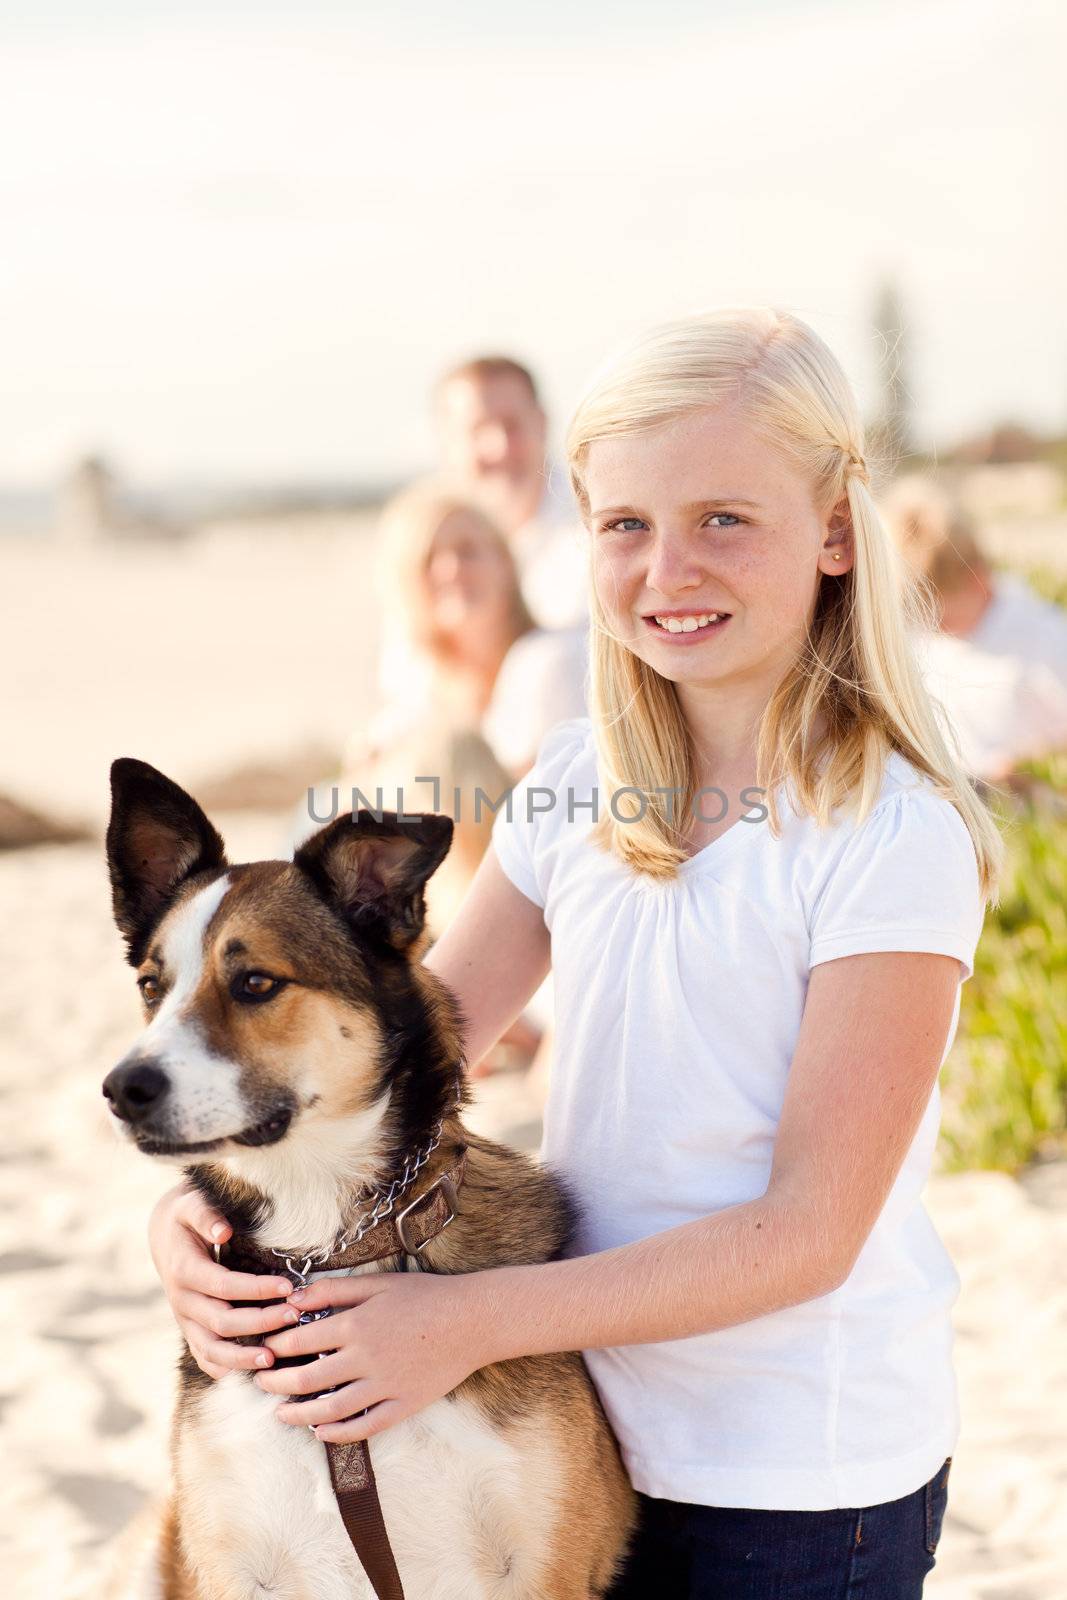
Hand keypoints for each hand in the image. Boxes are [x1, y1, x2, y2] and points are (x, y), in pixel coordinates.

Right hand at [148, 1181, 295, 1379]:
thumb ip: (207, 1215)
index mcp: (185, 1270)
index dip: (256, 1289)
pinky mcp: (190, 1329)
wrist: (164, 1235)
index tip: (288, 1287)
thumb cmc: (187, 1215)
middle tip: (294, 1316)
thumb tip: (223, 1232)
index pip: (224, 1286)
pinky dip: (226, 1369)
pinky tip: (251, 1374)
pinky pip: (205, 1357)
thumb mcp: (192, 1204)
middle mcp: (182, 1300)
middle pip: (222, 1322)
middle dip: (260, 1322)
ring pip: (211, 1349)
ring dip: (242, 1358)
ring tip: (273, 1360)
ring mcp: (184, 1319)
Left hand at [254, 1272, 491, 1442]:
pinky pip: (364, 1427)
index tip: (262, 1349)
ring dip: (299, 1414)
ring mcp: (383, 1386)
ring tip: (280, 1414)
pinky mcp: (402, 1405)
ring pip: (330, 1410)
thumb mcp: (377, 1283)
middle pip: (306, 1379)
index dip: (275, 1347)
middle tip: (260, 1383)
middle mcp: (364, 1360)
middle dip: (276, 1383)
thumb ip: (333, 1290)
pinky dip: (338, 1434)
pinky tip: (321, 1432)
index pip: (300, 1341)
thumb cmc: (425, 1295)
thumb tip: (293, 1298)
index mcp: (355, 1326)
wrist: (472, 1320)